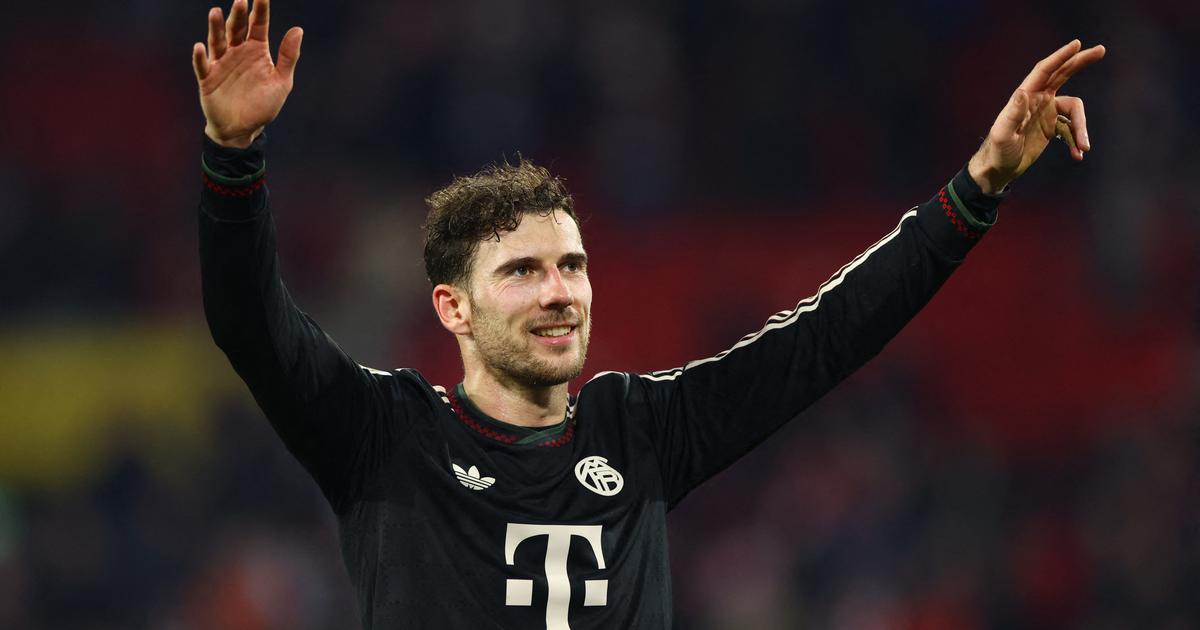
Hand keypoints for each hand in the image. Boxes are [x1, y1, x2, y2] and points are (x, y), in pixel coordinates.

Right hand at [191, 0, 302, 148]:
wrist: (243, 130)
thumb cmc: (263, 105)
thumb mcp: (281, 82)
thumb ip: (288, 57)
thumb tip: (298, 29)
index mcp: (257, 50)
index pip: (258, 25)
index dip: (260, 10)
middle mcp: (238, 52)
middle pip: (237, 29)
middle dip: (238, 15)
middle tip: (241, 0)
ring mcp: (221, 64)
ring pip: (218, 41)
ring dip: (216, 28)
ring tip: (216, 13)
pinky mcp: (208, 78)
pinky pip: (203, 65)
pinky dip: (200, 57)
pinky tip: (200, 47)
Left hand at [968, 40, 1105, 193]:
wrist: (1000, 168)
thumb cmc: (998, 151)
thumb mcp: (1003, 134)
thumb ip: (1013, 114)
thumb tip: (1023, 92)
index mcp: (1026, 96)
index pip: (1045, 71)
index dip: (1060, 57)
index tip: (1077, 44)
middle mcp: (1038, 99)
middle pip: (1063, 74)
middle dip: (1080, 62)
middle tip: (1101, 50)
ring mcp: (1046, 112)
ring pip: (1074, 111)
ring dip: (1081, 129)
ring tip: (1084, 148)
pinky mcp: (1051, 127)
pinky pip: (1071, 129)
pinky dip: (1076, 141)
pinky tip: (1077, 155)